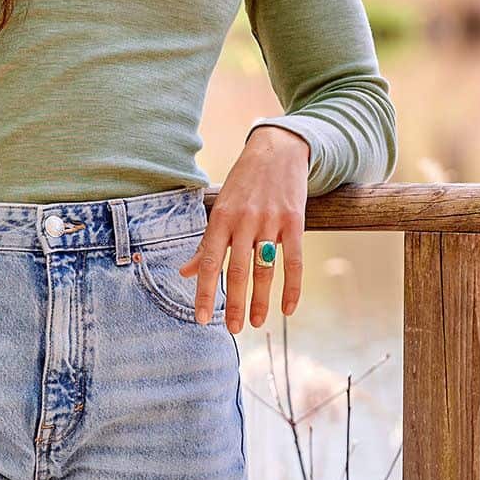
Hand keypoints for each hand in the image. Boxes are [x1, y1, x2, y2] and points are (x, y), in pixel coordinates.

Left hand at [180, 125, 309, 333]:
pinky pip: (293, 260)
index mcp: (221, 219)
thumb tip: (185, 272)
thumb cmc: (244, 183)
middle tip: (233, 329)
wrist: (278, 150)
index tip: (203, 319)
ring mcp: (270, 221)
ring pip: (264, 269)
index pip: (210, 262)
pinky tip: (287, 308)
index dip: (206, 293)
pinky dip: (292, 287)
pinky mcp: (294, 221)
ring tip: (257, 323)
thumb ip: (206, 243)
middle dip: (234, 303)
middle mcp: (244, 221)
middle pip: (237, 270)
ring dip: (261, 299)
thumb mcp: (220, 207)